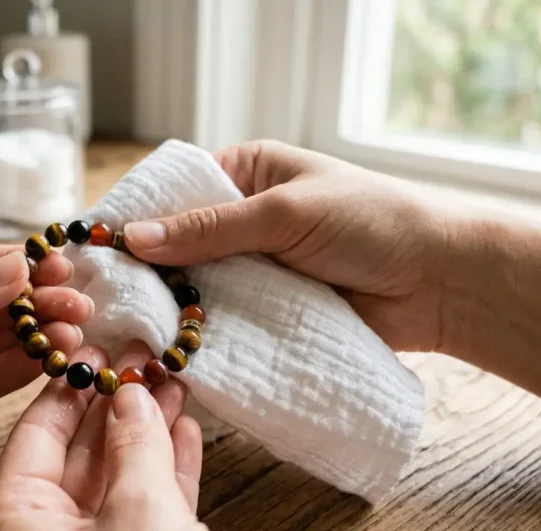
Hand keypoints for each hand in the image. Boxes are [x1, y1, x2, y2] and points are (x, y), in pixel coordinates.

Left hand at [0, 341, 229, 530]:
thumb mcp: (141, 514)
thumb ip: (135, 446)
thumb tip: (131, 394)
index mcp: (13, 527)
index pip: (35, 435)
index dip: (68, 385)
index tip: (94, 345)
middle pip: (78, 454)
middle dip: (115, 403)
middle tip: (143, 354)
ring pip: (117, 480)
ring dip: (148, 431)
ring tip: (173, 380)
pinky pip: (144, 512)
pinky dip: (166, 472)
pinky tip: (185, 431)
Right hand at [122, 140, 453, 351]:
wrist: (441, 282)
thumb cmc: (371, 222)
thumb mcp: (283, 213)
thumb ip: (209, 228)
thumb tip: (134, 237)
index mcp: (248, 172)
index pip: (176, 191)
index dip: (138, 217)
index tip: (99, 246)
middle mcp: (245, 219)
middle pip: (179, 243)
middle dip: (150, 269)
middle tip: (106, 297)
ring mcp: (256, 268)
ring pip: (197, 286)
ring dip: (173, 305)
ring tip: (128, 328)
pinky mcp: (270, 311)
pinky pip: (224, 320)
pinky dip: (202, 332)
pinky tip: (170, 348)